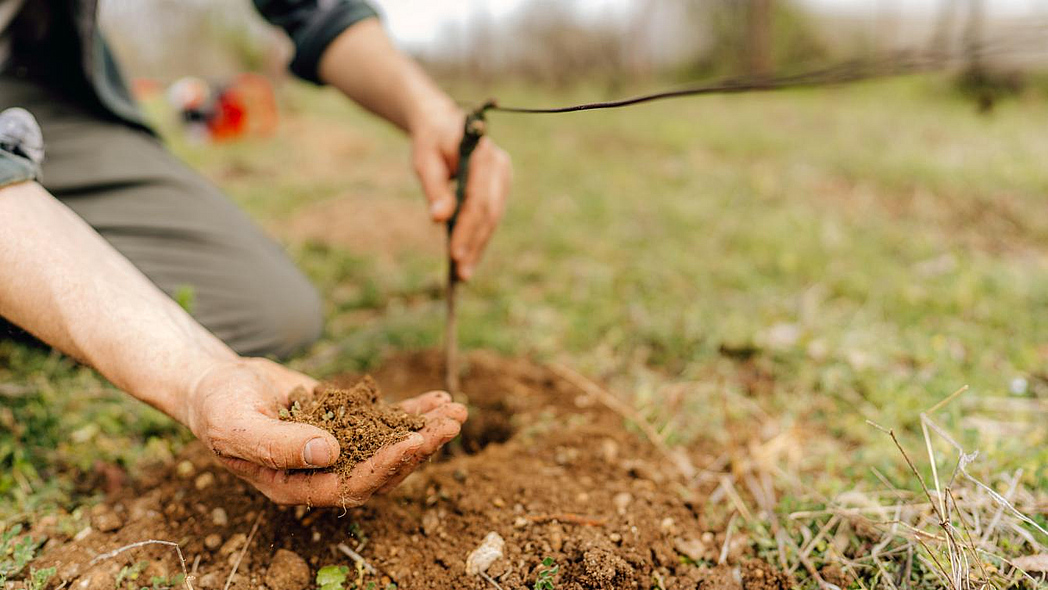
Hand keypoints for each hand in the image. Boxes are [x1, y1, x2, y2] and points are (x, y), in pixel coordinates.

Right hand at [183, 358, 466, 505]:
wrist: (218, 385)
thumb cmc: (218, 409)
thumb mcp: (237, 427)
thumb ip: (278, 445)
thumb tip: (328, 452)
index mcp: (298, 487)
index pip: (351, 486)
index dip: (384, 468)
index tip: (412, 444)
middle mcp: (325, 473)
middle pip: (382, 469)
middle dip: (419, 448)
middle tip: (450, 426)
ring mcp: (340, 448)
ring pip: (391, 445)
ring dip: (426, 431)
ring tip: (457, 412)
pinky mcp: (348, 423)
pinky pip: (386, 421)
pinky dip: (414, 412)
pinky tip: (440, 398)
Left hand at [411, 106, 511, 280]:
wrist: (443, 124)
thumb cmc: (430, 141)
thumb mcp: (424, 161)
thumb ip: (434, 188)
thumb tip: (439, 220)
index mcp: (481, 154)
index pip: (478, 199)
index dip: (467, 229)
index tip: (453, 254)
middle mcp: (499, 165)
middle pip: (489, 213)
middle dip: (474, 244)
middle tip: (460, 273)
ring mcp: (503, 176)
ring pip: (493, 218)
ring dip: (478, 246)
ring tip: (463, 274)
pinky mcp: (500, 187)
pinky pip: (491, 216)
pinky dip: (479, 237)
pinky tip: (468, 257)